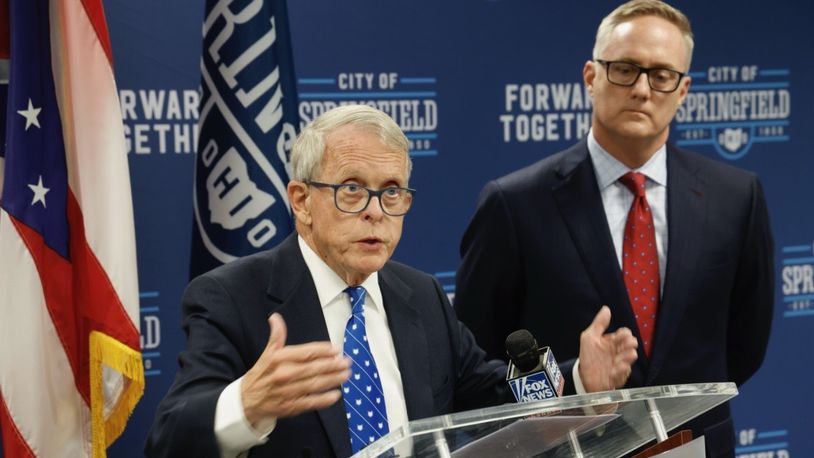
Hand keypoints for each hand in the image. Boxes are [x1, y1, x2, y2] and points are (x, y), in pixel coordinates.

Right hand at [241, 313, 350, 427]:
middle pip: (313, 368)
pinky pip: (309, 402)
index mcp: (278, 359)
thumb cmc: (261, 374)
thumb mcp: (267, 353)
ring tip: (346, 374)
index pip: (305, 353)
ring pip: (314, 385)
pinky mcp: (289, 407)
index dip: (323, 350)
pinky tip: (336, 395)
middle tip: (347, 361)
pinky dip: (323, 400)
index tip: (336, 349)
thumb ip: (276, 336)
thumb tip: (275, 317)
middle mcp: (283, 375)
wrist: (245, 401)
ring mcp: (287, 392)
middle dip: (332, 364)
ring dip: (333, 379)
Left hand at [578, 305, 637, 392]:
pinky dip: (620, 371)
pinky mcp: (619, 376)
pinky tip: (614, 370)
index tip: (620, 335)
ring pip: (630, 358)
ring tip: (620, 358)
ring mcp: (620, 364)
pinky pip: (623, 374)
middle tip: (627, 344)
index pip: (625, 333)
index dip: (624, 333)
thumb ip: (599, 324)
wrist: (583, 377)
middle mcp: (619, 351)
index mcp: (613, 341)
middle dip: (630, 343)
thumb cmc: (588, 356)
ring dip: (627, 357)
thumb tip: (606, 309)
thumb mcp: (590, 337)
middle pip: (631, 344)